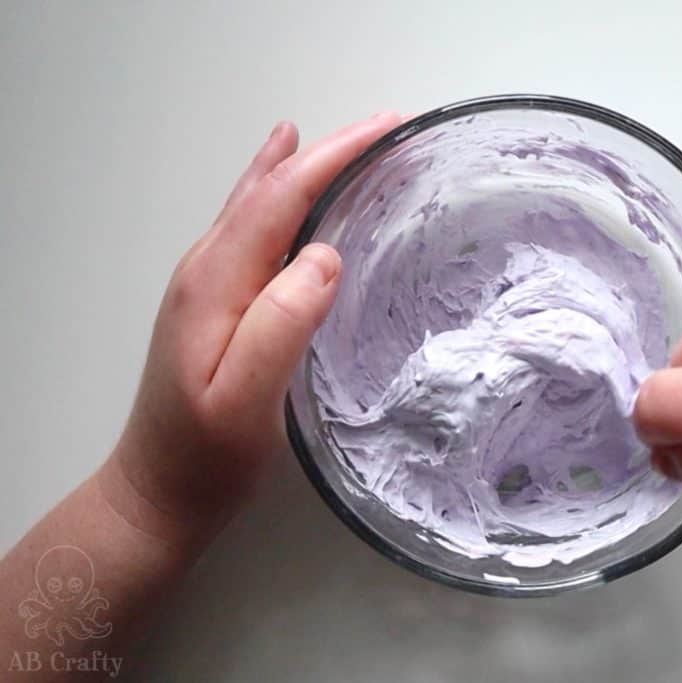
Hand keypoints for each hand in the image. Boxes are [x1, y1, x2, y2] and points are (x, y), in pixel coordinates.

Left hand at [105, 113, 400, 539]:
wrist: (158, 493)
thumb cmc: (206, 457)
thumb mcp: (245, 400)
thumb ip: (280, 324)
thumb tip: (326, 255)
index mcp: (217, 281)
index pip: (280, 197)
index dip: (333, 156)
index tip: (386, 129)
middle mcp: (206, 269)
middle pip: (268, 189)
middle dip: (326, 152)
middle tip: (384, 127)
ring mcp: (206, 284)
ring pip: (258, 205)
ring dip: (303, 168)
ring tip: (345, 142)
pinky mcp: (215, 304)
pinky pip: (256, 231)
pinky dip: (285, 200)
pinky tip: (289, 194)